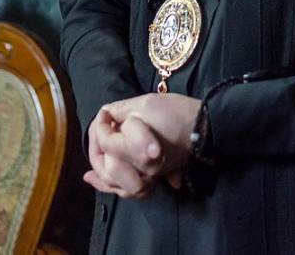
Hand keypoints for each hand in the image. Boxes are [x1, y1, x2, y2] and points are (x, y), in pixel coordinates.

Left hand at [84, 93, 200, 198]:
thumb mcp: (147, 103)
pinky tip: (98, 181)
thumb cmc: (177, 113)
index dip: (101, 127)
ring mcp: (148, 176)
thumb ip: (122, 110)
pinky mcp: (154, 177)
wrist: (204, 126)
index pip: (108, 143)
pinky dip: (111, 186)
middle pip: (107, 168)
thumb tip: (105, 115)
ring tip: (90, 170)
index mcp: (137, 150)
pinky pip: (129, 189)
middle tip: (100, 130)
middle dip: (97, 149)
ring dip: (101, 174)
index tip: (105, 114)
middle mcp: (140, 169)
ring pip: (116, 184)